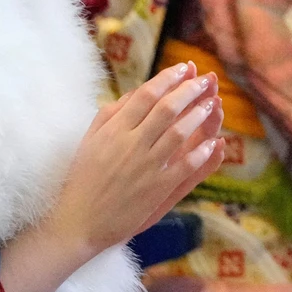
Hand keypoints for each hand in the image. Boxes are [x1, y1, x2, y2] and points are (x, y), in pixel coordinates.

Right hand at [44, 64, 225, 256]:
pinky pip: (184, 166)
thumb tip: (135, 92)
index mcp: (113, 130)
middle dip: (190, 91)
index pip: (146, 95)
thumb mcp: (89, 141)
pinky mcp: (156, 190)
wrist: (76, 222)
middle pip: (167, 109)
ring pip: (179, 133)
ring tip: (213, 104)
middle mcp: (130, 145)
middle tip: (206, 80)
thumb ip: (111, 114)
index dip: (168, 79)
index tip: (185, 68)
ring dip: (199, 116)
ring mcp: (145, 167)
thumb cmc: (81, 179)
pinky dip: (201, 152)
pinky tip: (214, 142)